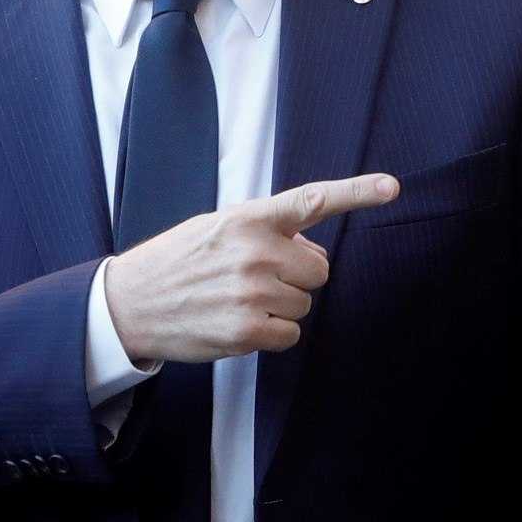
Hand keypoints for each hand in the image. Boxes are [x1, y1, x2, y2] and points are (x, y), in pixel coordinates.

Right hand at [102, 174, 399, 364]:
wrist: (130, 303)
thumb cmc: (180, 262)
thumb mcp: (219, 229)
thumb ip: (269, 233)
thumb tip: (316, 254)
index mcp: (249, 218)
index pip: (311, 200)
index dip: (356, 192)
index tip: (391, 187)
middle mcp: (254, 252)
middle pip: (319, 270)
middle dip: (296, 277)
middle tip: (254, 278)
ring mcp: (252, 292)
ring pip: (304, 304)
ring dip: (279, 306)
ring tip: (236, 300)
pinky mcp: (247, 330)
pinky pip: (290, 335)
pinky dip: (270, 334)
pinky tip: (237, 323)